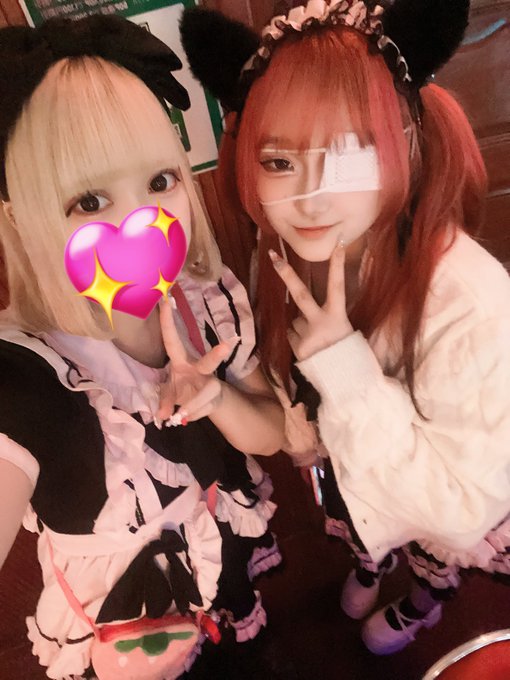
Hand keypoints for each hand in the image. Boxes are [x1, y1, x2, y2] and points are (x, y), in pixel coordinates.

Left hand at [157, 297, 237, 423]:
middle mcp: (199, 369)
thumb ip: (163, 400)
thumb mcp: (168, 392)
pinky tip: (186, 417)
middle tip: (228, 345)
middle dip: (217, 355)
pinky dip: (193, 415)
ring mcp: (210, 384)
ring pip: (208, 393)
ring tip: (181, 416)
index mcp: (181, 361)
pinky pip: (204, 409)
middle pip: (209, 362)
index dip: (168, 322)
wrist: (203, 402)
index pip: (172, 340)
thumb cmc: (182, 388)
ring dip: (194, 404)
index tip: (165, 301)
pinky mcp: (217, 399)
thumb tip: (161, 415)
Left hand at [269, 243, 353, 360]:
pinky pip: (291, 334)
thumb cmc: (344, 351)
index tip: (336, 244)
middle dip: (286, 273)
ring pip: (295, 319)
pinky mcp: (297, 347)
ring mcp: (307, 335)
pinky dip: (296, 338)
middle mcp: (321, 322)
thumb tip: (300, 306)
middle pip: (300, 294)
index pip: (337, 286)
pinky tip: (308, 348)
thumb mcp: (343, 329)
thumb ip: (326, 315)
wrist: (342, 380)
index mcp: (338, 316)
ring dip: (301, 326)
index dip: (337, 265)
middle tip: (272, 255)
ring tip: (316, 340)